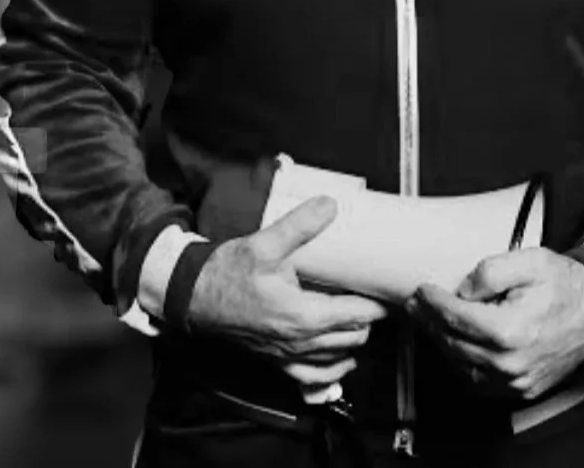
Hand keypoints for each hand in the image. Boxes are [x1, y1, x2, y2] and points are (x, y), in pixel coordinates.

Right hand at [188, 196, 388, 402]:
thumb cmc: (226, 273)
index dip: (379, 305)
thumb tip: (330, 205)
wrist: (191, 298)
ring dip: (354, 343)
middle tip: (382, 299)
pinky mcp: (275, 360)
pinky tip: (340, 361)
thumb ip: (300, 225)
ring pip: (336, 360)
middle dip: (371, 321)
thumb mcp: (264, 243)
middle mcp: (298, 342)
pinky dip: (331, 372)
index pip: (355, 315)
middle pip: (352, 338)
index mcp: (301, 315)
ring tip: (365, 322)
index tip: (392, 291)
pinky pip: (312, 378)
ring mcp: (286, 355)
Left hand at [405, 248, 583, 402]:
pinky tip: (455, 343)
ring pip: (463, 366)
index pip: (456, 317)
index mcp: (510, 331)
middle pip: (454, 343)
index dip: (433, 302)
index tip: (421, 290)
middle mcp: (510, 363)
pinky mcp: (523, 389)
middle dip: (430, 322)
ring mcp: (517, 381)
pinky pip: (480, 381)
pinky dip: (462, 362)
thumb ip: (489, 272)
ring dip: (442, 342)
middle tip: (417, 304)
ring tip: (429, 320)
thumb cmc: (564, 283)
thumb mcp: (528, 261)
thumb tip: (462, 290)